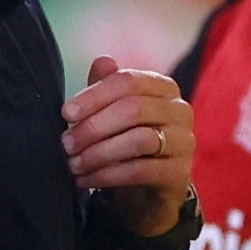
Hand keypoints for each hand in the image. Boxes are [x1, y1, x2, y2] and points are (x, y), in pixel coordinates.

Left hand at [67, 56, 193, 236]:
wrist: (149, 188)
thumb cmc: (127, 140)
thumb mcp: (113, 112)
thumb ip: (106, 87)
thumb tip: (102, 61)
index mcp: (163, 87)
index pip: (128, 81)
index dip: (94, 96)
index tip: (66, 113)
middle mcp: (180, 110)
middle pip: (133, 109)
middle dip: (93, 127)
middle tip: (66, 143)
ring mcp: (184, 142)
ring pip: (138, 141)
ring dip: (98, 153)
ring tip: (74, 164)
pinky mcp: (179, 173)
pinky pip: (140, 171)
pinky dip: (107, 176)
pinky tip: (86, 180)